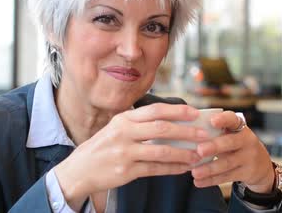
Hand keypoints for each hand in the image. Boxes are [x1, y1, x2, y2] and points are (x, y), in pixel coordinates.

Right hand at [54, 103, 209, 209]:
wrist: (78, 170)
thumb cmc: (103, 147)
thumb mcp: (117, 129)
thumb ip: (140, 125)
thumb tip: (174, 124)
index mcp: (124, 119)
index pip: (156, 110)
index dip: (178, 111)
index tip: (195, 113)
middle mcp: (124, 132)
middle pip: (162, 128)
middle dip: (186, 131)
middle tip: (204, 135)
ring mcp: (124, 152)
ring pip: (161, 151)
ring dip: (183, 153)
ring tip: (198, 154)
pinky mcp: (125, 170)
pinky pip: (155, 169)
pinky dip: (172, 169)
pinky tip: (183, 168)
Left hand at [191, 111, 274, 193]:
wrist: (260, 164)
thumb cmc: (236, 144)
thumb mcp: (231, 134)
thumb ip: (215, 132)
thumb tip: (187, 133)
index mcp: (240, 126)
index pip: (232, 119)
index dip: (223, 119)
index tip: (212, 121)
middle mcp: (247, 140)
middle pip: (230, 142)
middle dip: (214, 146)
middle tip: (199, 150)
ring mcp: (249, 157)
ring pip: (227, 163)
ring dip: (209, 168)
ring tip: (194, 172)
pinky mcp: (247, 173)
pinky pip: (227, 177)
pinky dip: (211, 180)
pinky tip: (198, 182)